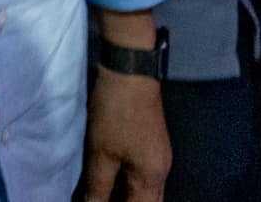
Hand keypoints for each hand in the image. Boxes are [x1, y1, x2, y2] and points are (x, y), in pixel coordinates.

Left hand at [79, 58, 170, 201]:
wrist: (130, 72)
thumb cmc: (116, 114)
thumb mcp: (101, 154)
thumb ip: (98, 187)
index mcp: (153, 178)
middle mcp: (161, 171)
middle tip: (100, 200)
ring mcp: (158, 157)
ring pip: (145, 191)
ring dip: (127, 196)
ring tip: (103, 195)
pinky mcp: (150, 144)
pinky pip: (141, 176)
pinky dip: (128, 183)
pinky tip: (111, 181)